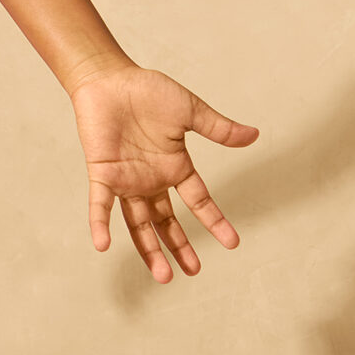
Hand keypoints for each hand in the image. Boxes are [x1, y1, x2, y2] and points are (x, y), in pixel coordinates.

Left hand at [66, 62, 258, 280]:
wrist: (110, 78)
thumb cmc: (147, 91)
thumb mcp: (189, 111)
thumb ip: (218, 128)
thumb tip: (254, 136)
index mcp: (174, 166)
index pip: (199, 201)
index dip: (214, 221)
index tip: (232, 243)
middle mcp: (151, 180)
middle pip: (166, 221)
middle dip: (178, 246)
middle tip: (192, 272)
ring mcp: (126, 180)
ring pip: (138, 223)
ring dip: (148, 248)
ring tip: (163, 275)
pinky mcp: (102, 174)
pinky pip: (100, 205)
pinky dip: (100, 224)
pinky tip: (103, 245)